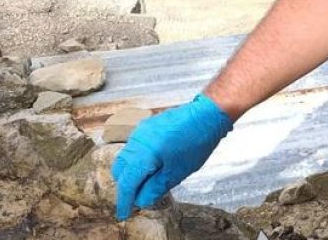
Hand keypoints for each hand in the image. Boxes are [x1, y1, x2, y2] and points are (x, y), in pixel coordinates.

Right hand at [111, 94, 232, 220]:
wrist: (207, 114)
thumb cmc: (197, 142)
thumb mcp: (178, 172)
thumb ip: (156, 188)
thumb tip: (141, 200)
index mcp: (144, 154)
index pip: (127, 182)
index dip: (124, 201)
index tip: (124, 214)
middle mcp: (137, 141)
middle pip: (120, 170)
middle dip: (125, 187)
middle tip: (134, 200)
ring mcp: (139, 132)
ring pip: (124, 158)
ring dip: (129, 173)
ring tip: (142, 186)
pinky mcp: (145, 127)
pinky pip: (132, 148)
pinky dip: (135, 161)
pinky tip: (147, 168)